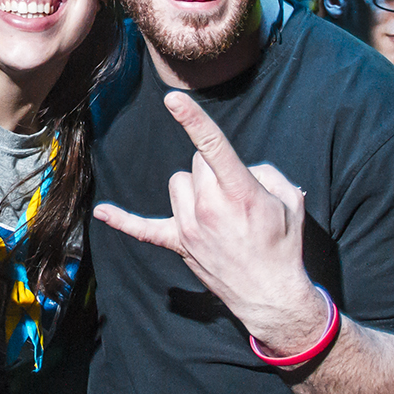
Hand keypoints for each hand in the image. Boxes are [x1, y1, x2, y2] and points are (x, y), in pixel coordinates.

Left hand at [95, 91, 328, 354]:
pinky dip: (123, 221)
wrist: (271, 294)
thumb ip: (266, 173)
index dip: (194, 120)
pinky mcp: (178, 244)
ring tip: (216, 209)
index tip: (174, 98)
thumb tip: (241, 168)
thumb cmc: (283, 243)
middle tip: (235, 195)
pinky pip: (143, 229)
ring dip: (193, 187)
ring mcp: (189, 227)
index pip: (213, 147)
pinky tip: (104, 212)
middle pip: (196, 161)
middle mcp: (210, 208)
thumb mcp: (290, 200)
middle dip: (214, 169)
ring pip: (177, 182)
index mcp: (241, 193)